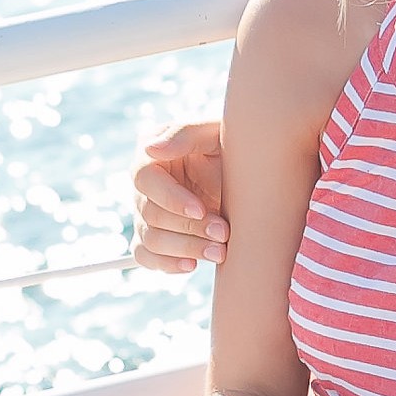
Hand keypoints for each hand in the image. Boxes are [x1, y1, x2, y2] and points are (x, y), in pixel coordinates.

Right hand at [132, 120, 227, 271]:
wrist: (250, 172)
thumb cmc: (231, 145)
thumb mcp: (214, 132)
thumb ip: (184, 134)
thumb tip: (151, 149)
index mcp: (151, 154)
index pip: (146, 180)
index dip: (171, 199)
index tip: (200, 211)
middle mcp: (145, 185)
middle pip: (150, 215)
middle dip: (189, 228)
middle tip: (223, 233)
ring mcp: (148, 212)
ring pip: (150, 239)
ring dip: (185, 249)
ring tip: (219, 252)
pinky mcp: (157, 235)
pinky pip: (146, 256)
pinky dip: (166, 264)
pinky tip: (193, 264)